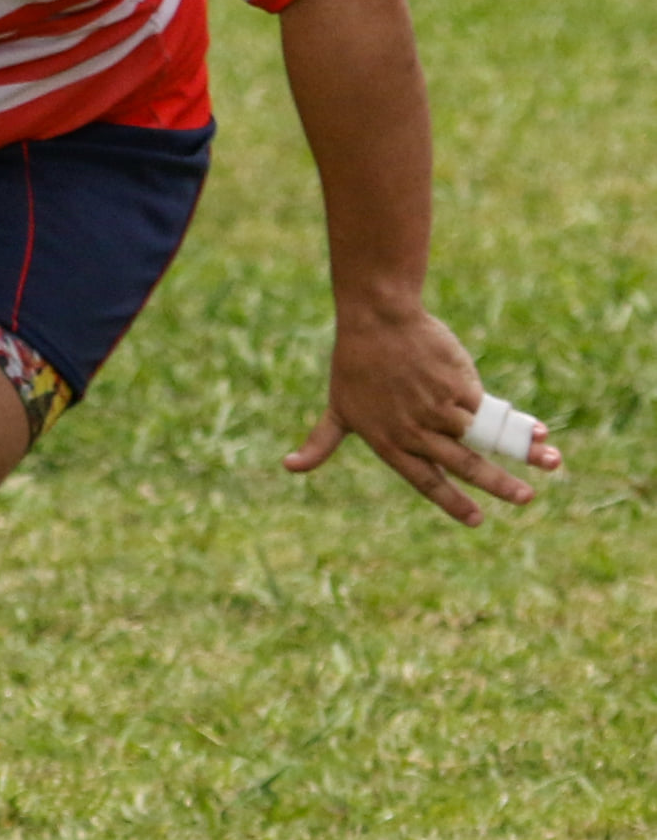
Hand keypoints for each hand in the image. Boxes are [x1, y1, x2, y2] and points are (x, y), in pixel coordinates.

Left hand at [283, 306, 559, 525]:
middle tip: (525, 501)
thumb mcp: (337, 409)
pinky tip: (537, 431)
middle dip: (498, 485)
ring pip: (482, 437)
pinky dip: (515, 420)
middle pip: (463, 465)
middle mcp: (416, 429)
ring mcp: (438, 406)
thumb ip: (321, 443)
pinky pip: (489, 408)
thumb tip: (288, 468)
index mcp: (389, 442)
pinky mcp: (456, 384)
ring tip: (551, 464)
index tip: (477, 520)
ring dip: (520, 453)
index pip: (425, 481)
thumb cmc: (354, 365)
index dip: (452, 502)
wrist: (376, 318)